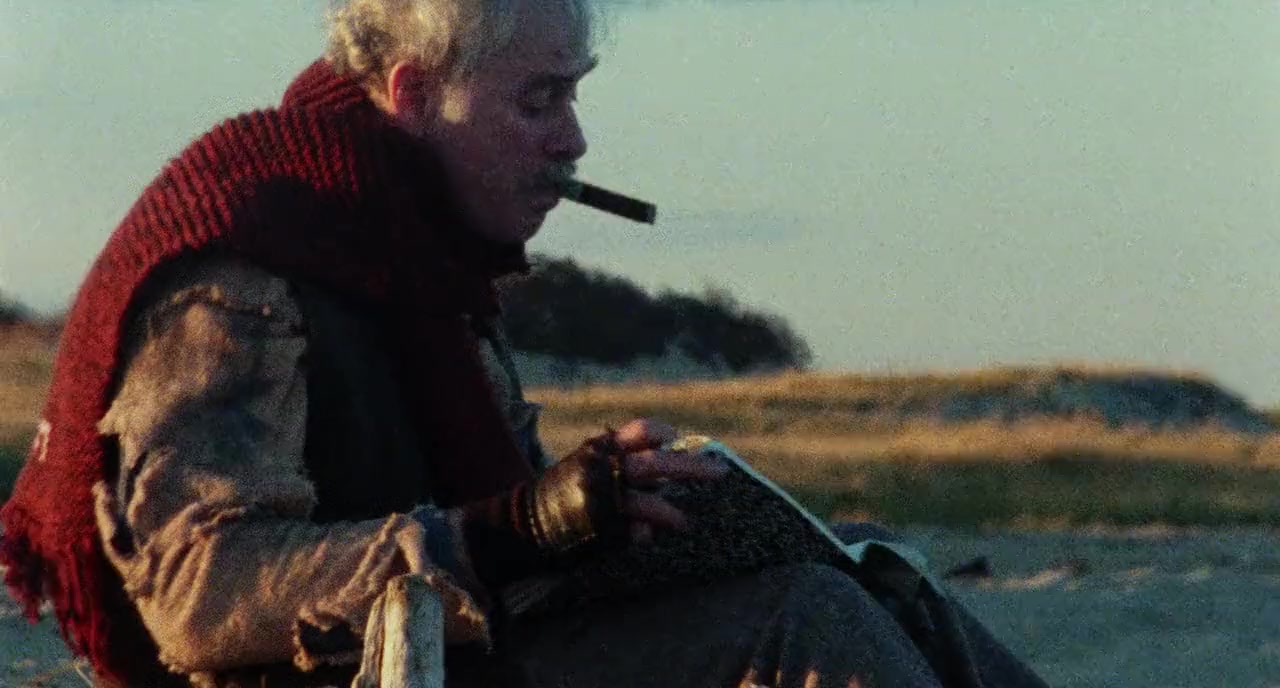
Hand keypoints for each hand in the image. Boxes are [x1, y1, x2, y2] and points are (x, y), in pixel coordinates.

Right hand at [456, 418, 727, 588]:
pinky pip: (632, 533)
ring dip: (670, 513)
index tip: (681, 442)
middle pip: (656, 463)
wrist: (518, 525)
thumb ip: (618, 461)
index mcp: (597, 449)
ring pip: (646, 502)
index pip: (640, 431)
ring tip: (684, 522)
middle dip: (691, 467)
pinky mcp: (597, 530)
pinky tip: (646, 539)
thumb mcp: (583, 463)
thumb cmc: (558, 494)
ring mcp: (599, 500)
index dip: (665, 435)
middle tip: (719, 473)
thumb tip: (665, 467)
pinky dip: (644, 535)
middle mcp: (600, 469)